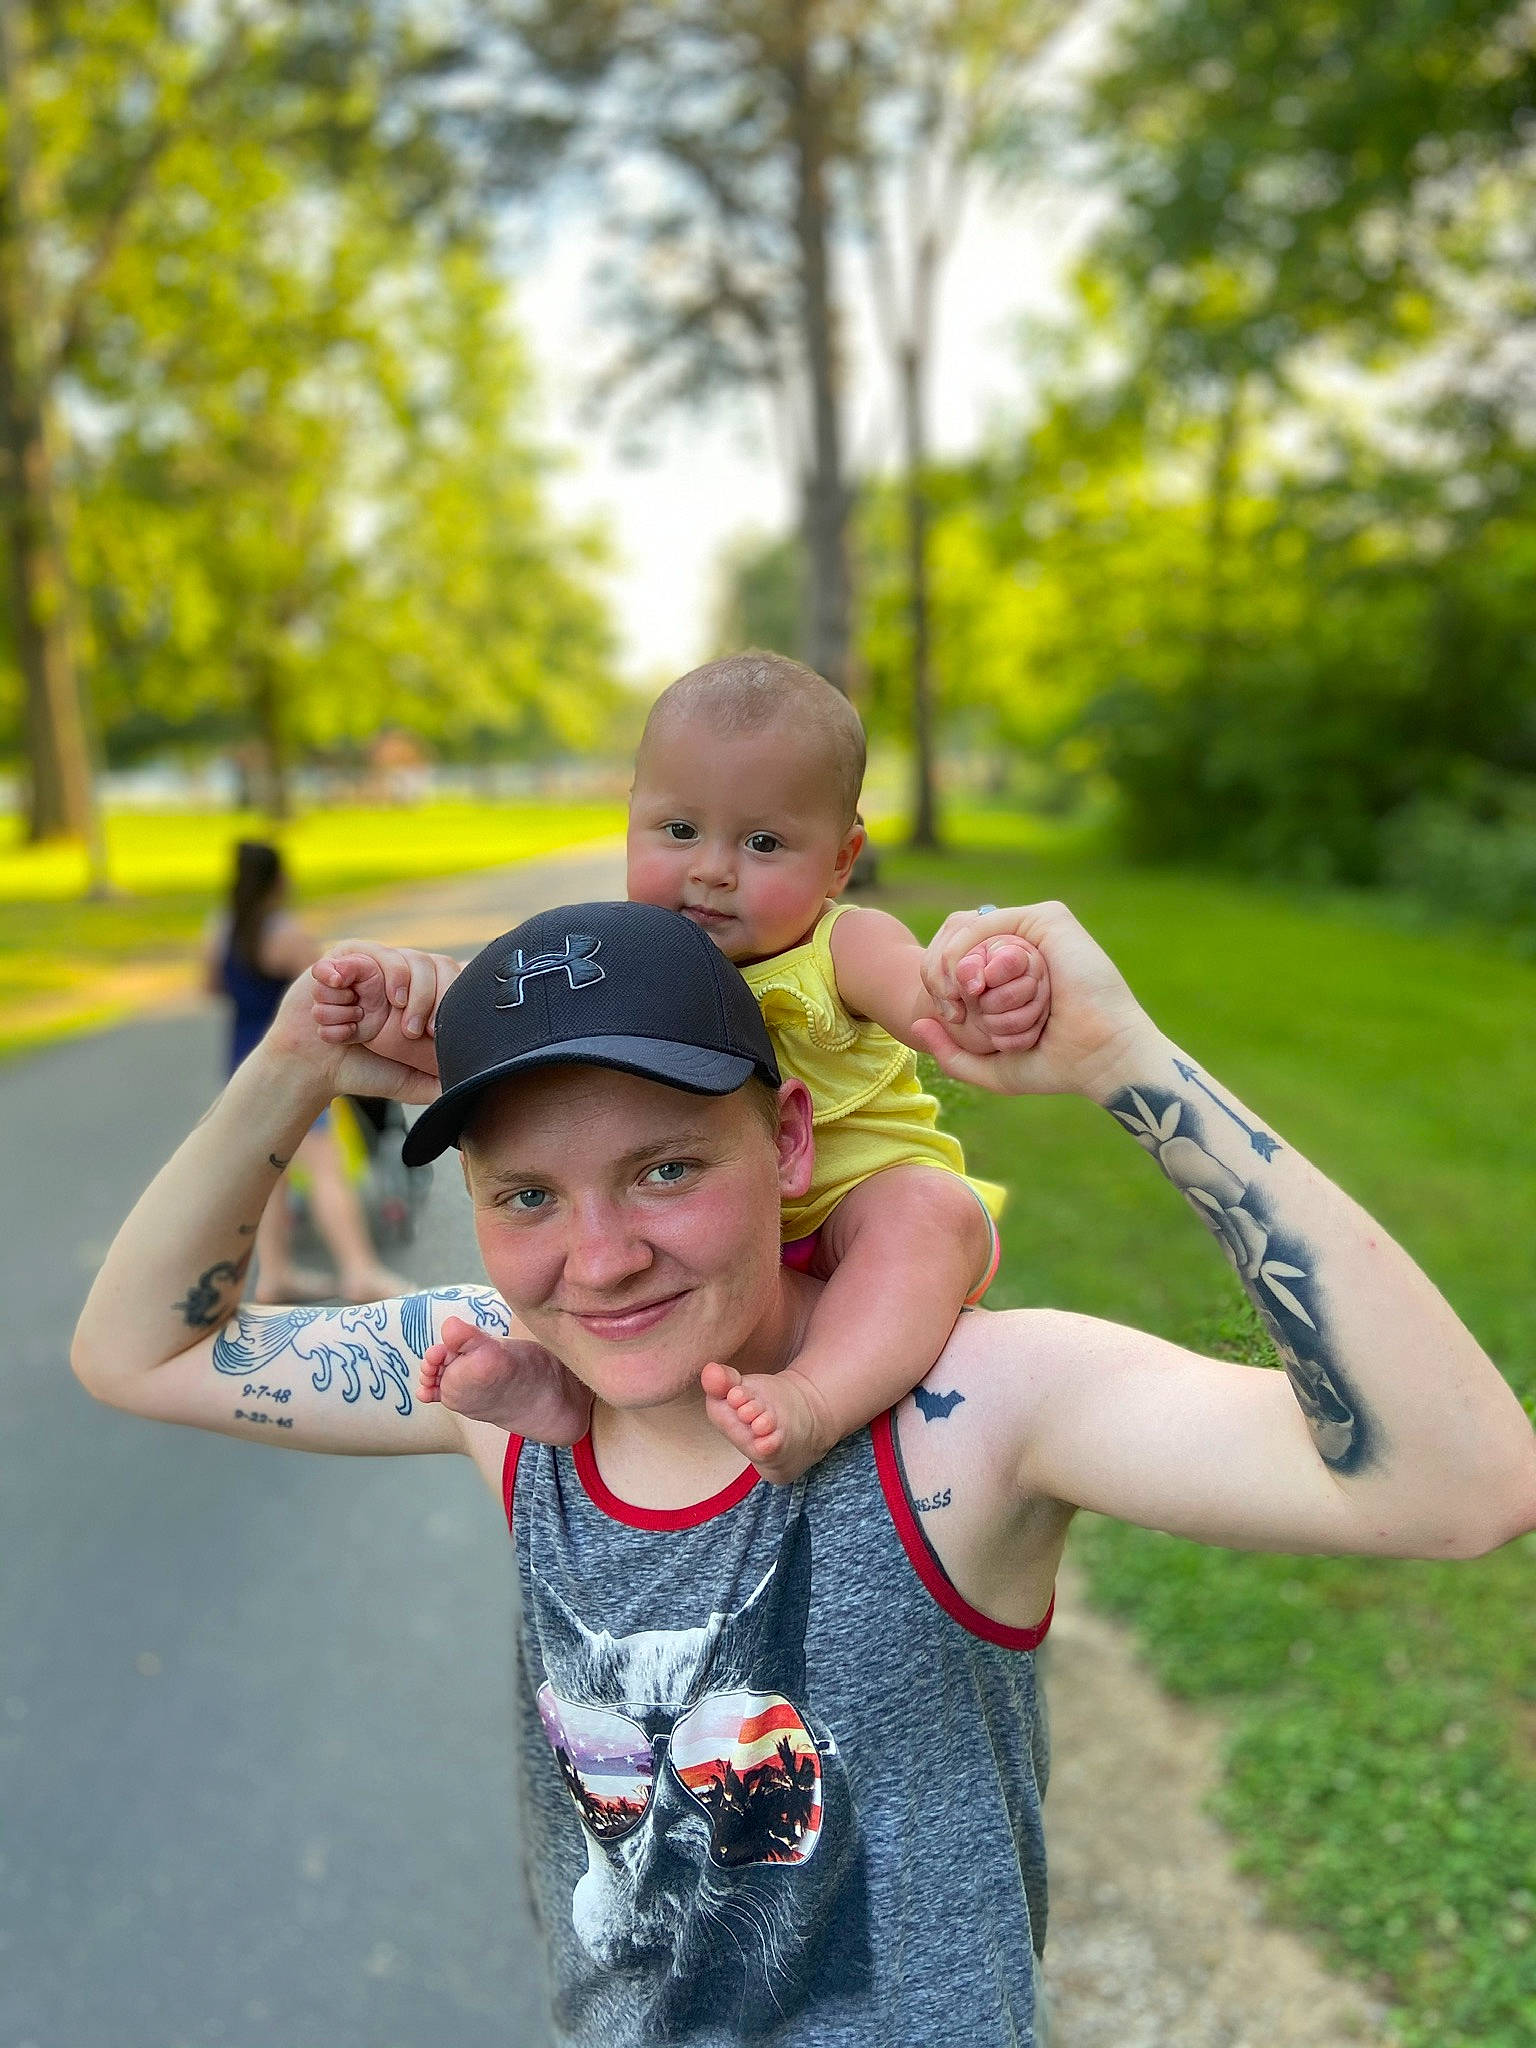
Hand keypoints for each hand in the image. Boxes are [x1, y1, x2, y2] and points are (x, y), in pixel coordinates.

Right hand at [268, 944, 461, 1103]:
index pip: (452, 977)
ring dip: (389, 986)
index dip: (450, 997)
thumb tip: (472, 1087)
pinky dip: (346, 972)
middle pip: (430, 964)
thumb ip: (439, 1084)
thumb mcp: (409, 1082)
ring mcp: (372, 965)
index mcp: (423, 996)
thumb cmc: (363, 1069)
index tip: (435, 1033)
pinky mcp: (340, 960)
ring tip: (370, 1017)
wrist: (316, 1067)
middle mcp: (401, 976)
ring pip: (396, 958)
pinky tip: (343, 992)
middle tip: (410, 1031)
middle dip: (424, 997)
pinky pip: (353, 953)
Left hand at [913, 901, 1156, 1097]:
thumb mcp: (990, 1067)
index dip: (937, 981)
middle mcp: (1024, 947)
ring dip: (952, 963)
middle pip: (956, 939)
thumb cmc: (1054, 1065)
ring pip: (969, 929)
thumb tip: (918, 1022)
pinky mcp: (1049, 919)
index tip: (948, 1016)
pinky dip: (972, 949)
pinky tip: (975, 981)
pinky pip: (989, 921)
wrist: (1099, 1056)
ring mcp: (1036, 930)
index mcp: (1013, 973)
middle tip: (949, 1006)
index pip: (955, 958)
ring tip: (961, 996)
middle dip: (937, 970)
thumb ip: (952, 1054)